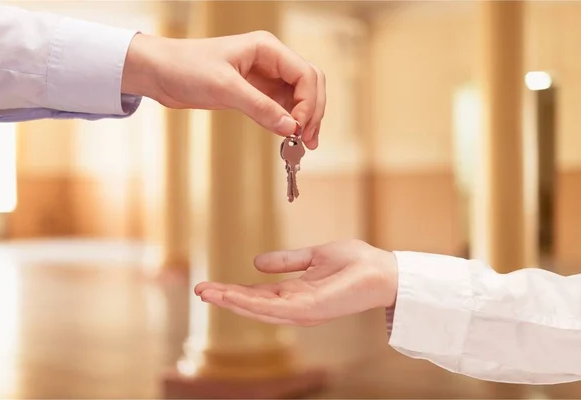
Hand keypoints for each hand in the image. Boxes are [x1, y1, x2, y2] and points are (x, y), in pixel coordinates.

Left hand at [122, 31, 325, 149]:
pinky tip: (289, 138)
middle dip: (314, 111)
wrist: (159, 72)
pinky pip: (281, 107)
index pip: (305, 74)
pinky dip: (288, 122)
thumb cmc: (186, 67)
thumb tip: (291, 128)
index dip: (309, 103)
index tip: (298, 128)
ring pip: (299, 97)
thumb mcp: (224, 88)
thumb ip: (260, 107)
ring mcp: (264, 77)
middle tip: (308, 140)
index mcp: (267, 48)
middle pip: (309, 84)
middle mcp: (270, 60)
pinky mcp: (254, 92)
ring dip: (305, 119)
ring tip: (305, 144)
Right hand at [194, 240, 397, 325]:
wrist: (382, 269)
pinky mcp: (311, 310)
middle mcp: (295, 306)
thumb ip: (287, 261)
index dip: (233, 291)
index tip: (209, 286)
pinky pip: (276, 309)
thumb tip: (256, 262)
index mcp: (295, 293)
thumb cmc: (355, 262)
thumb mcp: (313, 256)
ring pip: (259, 309)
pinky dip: (253, 304)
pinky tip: (233, 296)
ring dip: (233, 302)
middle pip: (253, 305)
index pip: (257, 295)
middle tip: (199, 290)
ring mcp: (302, 311)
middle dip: (226, 298)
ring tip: (208, 293)